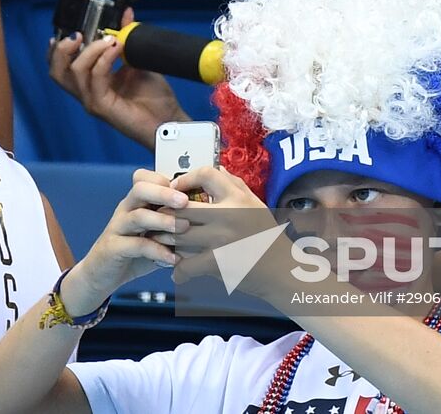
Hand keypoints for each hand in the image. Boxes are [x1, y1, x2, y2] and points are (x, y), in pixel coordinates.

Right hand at [48, 9, 187, 148]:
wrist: (169, 120)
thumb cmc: (154, 96)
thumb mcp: (138, 59)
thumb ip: (128, 38)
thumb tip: (125, 13)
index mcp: (91, 81)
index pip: (62, 65)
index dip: (58, 47)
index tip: (71, 28)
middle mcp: (87, 91)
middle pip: (57, 71)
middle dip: (62, 48)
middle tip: (80, 34)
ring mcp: (92, 100)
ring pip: (74, 72)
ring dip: (91, 50)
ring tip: (110, 39)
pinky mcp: (102, 107)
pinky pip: (95, 79)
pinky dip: (103, 60)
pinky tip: (116, 49)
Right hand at [63, 169, 189, 314]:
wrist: (105, 273)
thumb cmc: (137, 250)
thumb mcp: (156, 233)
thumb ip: (174, 223)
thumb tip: (209, 218)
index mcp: (136, 201)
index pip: (145, 177)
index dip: (165, 179)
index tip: (188, 187)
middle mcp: (126, 209)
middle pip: (140, 189)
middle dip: (164, 193)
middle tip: (185, 201)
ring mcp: (118, 227)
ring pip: (137, 216)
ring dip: (162, 221)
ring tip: (183, 228)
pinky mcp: (113, 248)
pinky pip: (135, 245)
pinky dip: (156, 251)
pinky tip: (172, 258)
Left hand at [168, 166, 293, 303]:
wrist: (283, 271)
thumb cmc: (267, 235)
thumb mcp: (255, 204)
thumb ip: (235, 184)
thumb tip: (216, 167)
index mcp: (238, 197)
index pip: (206, 174)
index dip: (185, 178)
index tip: (174, 188)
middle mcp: (229, 214)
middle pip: (182, 206)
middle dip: (165, 212)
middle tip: (158, 217)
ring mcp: (222, 239)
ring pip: (179, 235)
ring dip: (166, 239)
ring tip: (162, 241)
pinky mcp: (218, 263)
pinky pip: (186, 264)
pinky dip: (178, 270)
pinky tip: (177, 272)